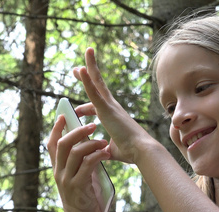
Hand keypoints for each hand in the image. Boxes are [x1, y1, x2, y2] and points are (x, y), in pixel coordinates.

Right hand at [47, 114, 110, 211]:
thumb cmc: (84, 198)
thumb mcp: (79, 177)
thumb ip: (80, 162)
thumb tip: (88, 144)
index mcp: (57, 169)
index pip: (52, 144)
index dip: (56, 128)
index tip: (63, 115)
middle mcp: (59, 173)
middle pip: (63, 144)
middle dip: (77, 131)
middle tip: (92, 124)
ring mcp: (67, 180)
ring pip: (75, 153)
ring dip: (91, 144)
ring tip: (104, 141)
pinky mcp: (78, 187)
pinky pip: (87, 165)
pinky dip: (97, 156)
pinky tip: (106, 153)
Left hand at [73, 48, 156, 163]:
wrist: (141, 151)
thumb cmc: (130, 151)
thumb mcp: (111, 149)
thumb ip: (104, 148)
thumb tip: (100, 153)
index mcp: (112, 114)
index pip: (96, 102)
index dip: (87, 98)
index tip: (77, 102)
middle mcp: (112, 106)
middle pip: (97, 85)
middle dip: (88, 74)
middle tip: (78, 68)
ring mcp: (109, 106)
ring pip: (96, 82)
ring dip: (90, 67)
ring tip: (86, 52)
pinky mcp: (107, 109)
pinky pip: (94, 92)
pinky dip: (87, 80)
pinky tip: (80, 70)